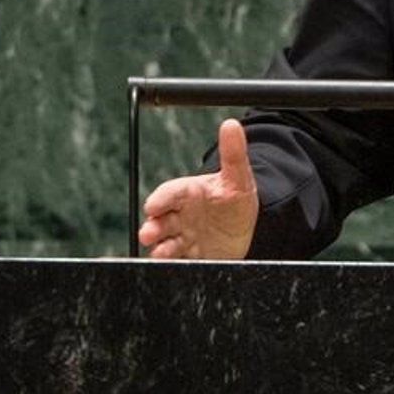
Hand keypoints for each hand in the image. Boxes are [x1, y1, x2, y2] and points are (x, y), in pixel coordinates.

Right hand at [137, 118, 259, 259]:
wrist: (244, 228)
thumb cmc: (234, 198)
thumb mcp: (238, 177)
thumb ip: (233, 153)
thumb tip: (231, 124)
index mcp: (188, 193)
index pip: (170, 193)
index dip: (161, 199)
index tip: (153, 206)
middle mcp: (180, 215)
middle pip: (160, 220)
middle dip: (152, 227)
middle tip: (148, 234)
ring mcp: (183, 237)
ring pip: (166, 243)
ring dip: (160, 248)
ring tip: (160, 253)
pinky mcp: (190, 257)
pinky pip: (179, 262)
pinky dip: (175, 266)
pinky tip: (176, 268)